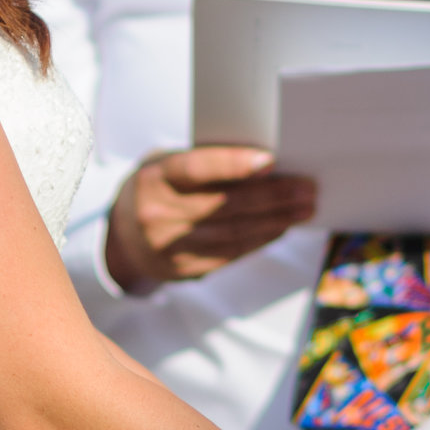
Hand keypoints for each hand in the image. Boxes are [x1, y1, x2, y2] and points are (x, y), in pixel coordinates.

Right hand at [104, 147, 315, 292]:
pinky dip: (260, 239)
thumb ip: (205, 160)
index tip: (271, 160)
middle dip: (272, 196)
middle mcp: (158, 215)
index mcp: (155, 178)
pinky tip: (281, 227)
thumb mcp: (167, 163)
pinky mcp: (183, 270)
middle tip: (307, 188)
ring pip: (233, 234)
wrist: (123, 234)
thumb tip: (265, 161)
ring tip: (305, 207)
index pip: (196, 169)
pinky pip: (230, 254)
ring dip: (276, 221)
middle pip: (225, 205)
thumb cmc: (160, 185)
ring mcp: (170, 247)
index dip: (233, 165)